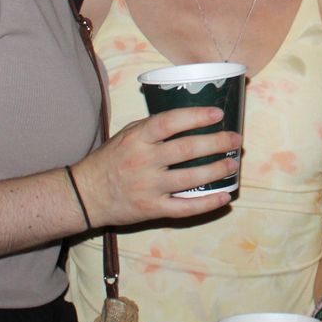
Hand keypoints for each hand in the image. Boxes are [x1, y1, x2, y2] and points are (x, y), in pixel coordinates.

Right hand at [69, 106, 240, 227]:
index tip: (218, 113)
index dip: (195, 116)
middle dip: (216, 143)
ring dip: (216, 170)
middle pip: (186, 150)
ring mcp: (148, 187)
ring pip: (190, 178)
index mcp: (137, 139)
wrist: (85, 195)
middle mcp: (143, 161)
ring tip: (233, 164)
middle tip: (235, 140)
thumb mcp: (127, 135)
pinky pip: (184, 208)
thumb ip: (153, 128)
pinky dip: (207, 203)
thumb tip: (190, 117)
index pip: (169, 122)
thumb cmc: (110, 160)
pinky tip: (224, 196)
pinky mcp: (151, 209)